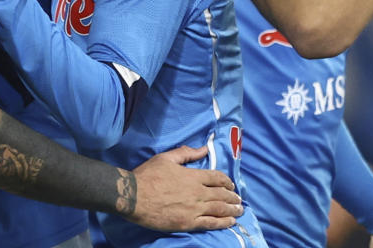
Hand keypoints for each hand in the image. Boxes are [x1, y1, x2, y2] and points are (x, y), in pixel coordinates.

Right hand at [126, 145, 241, 231]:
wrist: (134, 196)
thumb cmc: (148, 175)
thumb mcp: (165, 158)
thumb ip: (186, 153)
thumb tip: (204, 148)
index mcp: (193, 176)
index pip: (216, 178)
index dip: (226, 181)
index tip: (231, 185)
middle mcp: (197, 192)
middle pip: (222, 195)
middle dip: (233, 197)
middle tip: (238, 200)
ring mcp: (194, 209)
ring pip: (220, 209)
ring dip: (232, 210)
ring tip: (239, 211)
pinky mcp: (188, 222)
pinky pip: (211, 223)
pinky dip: (223, 222)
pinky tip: (230, 222)